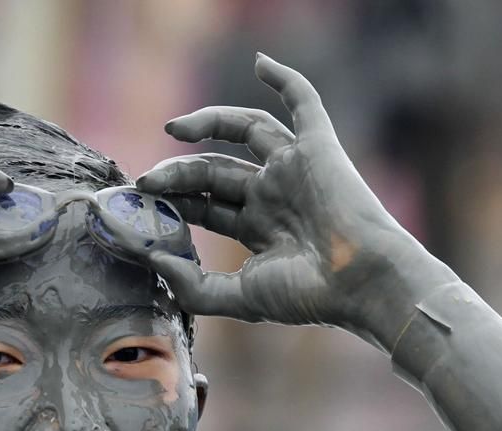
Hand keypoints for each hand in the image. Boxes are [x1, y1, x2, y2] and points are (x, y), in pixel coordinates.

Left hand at [136, 54, 414, 332]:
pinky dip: (285, 79)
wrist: (362, 281)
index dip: (172, 202)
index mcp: (259, 229)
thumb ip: (193, 286)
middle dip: (177, 174)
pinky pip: (303, 102)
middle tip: (146, 181)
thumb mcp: (240, 297)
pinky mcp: (318, 147)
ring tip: (172, 129)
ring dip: (207, 124)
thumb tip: (151, 260)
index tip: (140, 204)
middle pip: (214, 171)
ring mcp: (295, 169)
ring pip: (244, 132)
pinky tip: (260, 62)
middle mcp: (275, 195)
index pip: (205, 206)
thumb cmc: (309, 295)